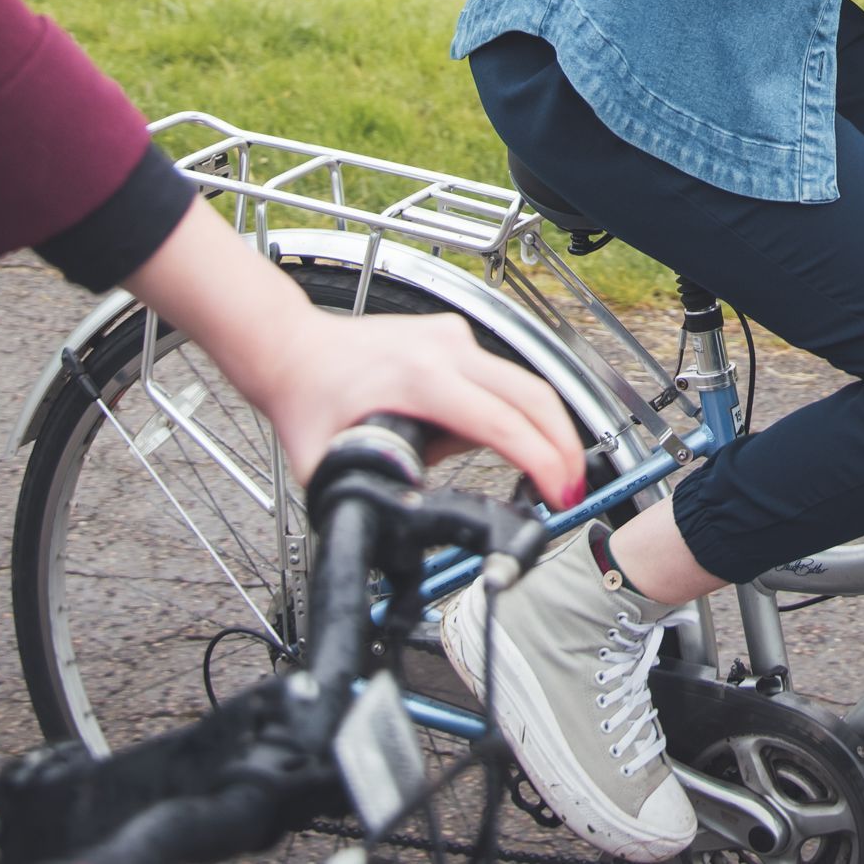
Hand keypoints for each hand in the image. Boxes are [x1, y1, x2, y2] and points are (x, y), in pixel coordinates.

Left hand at [232, 305, 592, 504]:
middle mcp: (445, 350)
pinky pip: (499, 374)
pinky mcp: (454, 335)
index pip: (501, 423)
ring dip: (540, 428)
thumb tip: (406, 528)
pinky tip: (487, 435)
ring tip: (532, 471)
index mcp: (419, 380)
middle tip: (570, 489)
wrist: (293, 350)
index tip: (559, 493)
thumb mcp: (329, 467)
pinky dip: (510, 408)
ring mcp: (453, 337)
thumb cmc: (306, 399)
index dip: (540, 461)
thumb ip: (368, 499)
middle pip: (533, 395)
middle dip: (563, 446)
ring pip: (523, 382)